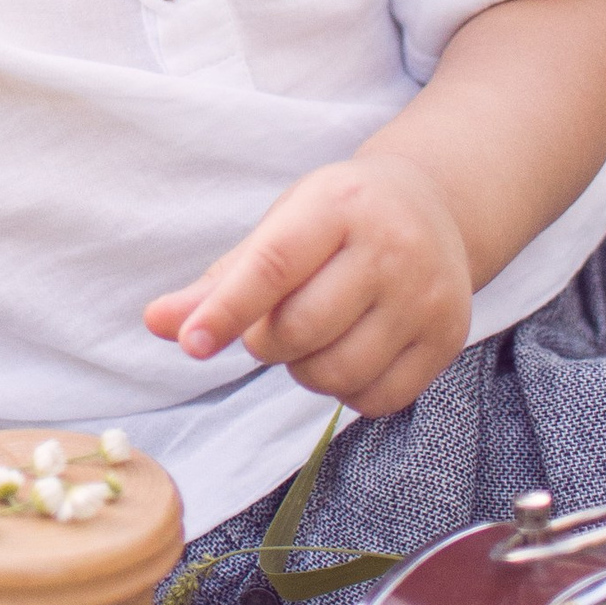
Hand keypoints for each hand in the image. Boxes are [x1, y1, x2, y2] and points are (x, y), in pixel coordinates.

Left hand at [141, 153, 473, 415]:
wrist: (434, 207)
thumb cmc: (338, 218)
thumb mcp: (279, 227)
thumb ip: (220, 281)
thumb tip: (157, 323)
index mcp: (339, 205)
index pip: (274, 267)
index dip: (227, 311)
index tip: (192, 345)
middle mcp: (393, 247)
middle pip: (299, 330)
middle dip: (266, 341)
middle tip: (274, 322)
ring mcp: (427, 296)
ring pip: (335, 373)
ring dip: (304, 370)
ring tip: (313, 336)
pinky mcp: (448, 338)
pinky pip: (375, 399)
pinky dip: (345, 392)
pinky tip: (348, 352)